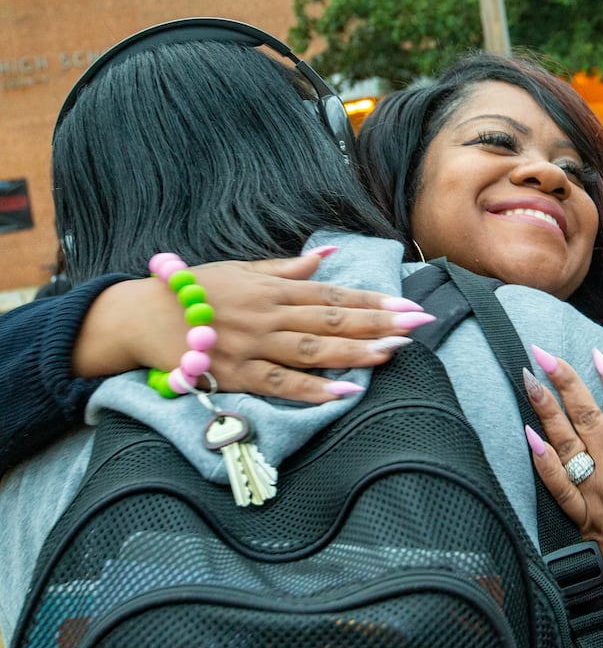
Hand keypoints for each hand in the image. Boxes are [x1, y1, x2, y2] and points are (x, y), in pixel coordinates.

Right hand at [74, 252, 427, 402]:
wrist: (139, 316)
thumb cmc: (191, 290)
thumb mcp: (238, 269)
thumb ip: (284, 268)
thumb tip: (325, 256)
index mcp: (271, 289)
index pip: (332, 295)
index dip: (373, 300)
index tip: (408, 304)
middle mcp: (267, 315)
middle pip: (332, 319)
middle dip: (379, 322)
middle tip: (419, 324)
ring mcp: (252, 346)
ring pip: (313, 349)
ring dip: (356, 351)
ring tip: (394, 351)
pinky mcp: (235, 375)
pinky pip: (280, 384)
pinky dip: (313, 389)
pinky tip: (345, 391)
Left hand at [522, 347, 602, 586]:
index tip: (597, 354)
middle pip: (587, 417)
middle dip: (565, 380)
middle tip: (544, 352)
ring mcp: (597, 497)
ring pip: (566, 444)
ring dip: (545, 409)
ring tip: (527, 379)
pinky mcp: (583, 521)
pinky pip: (557, 487)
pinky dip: (541, 461)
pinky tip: (526, 436)